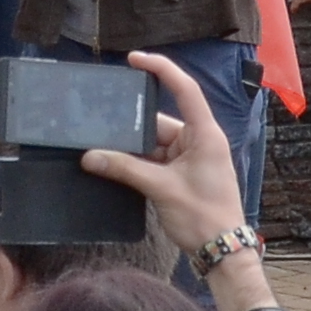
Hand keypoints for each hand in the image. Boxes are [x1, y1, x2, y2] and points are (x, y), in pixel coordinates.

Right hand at [86, 51, 261, 279]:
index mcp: (205, 134)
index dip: (161, 69)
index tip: (134, 59)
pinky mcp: (182, 174)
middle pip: (159, 120)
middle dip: (130, 125)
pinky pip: (154, 159)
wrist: (222, 252)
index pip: (185, 89)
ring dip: (130, 148)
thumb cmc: (203, 217)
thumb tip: (89, 156)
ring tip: (100, 147)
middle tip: (100, 122)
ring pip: (153, 142)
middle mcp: (199, 141)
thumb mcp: (161, 188)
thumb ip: (124, 168)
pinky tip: (113, 165)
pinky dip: (136, 162)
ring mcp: (191, 158)